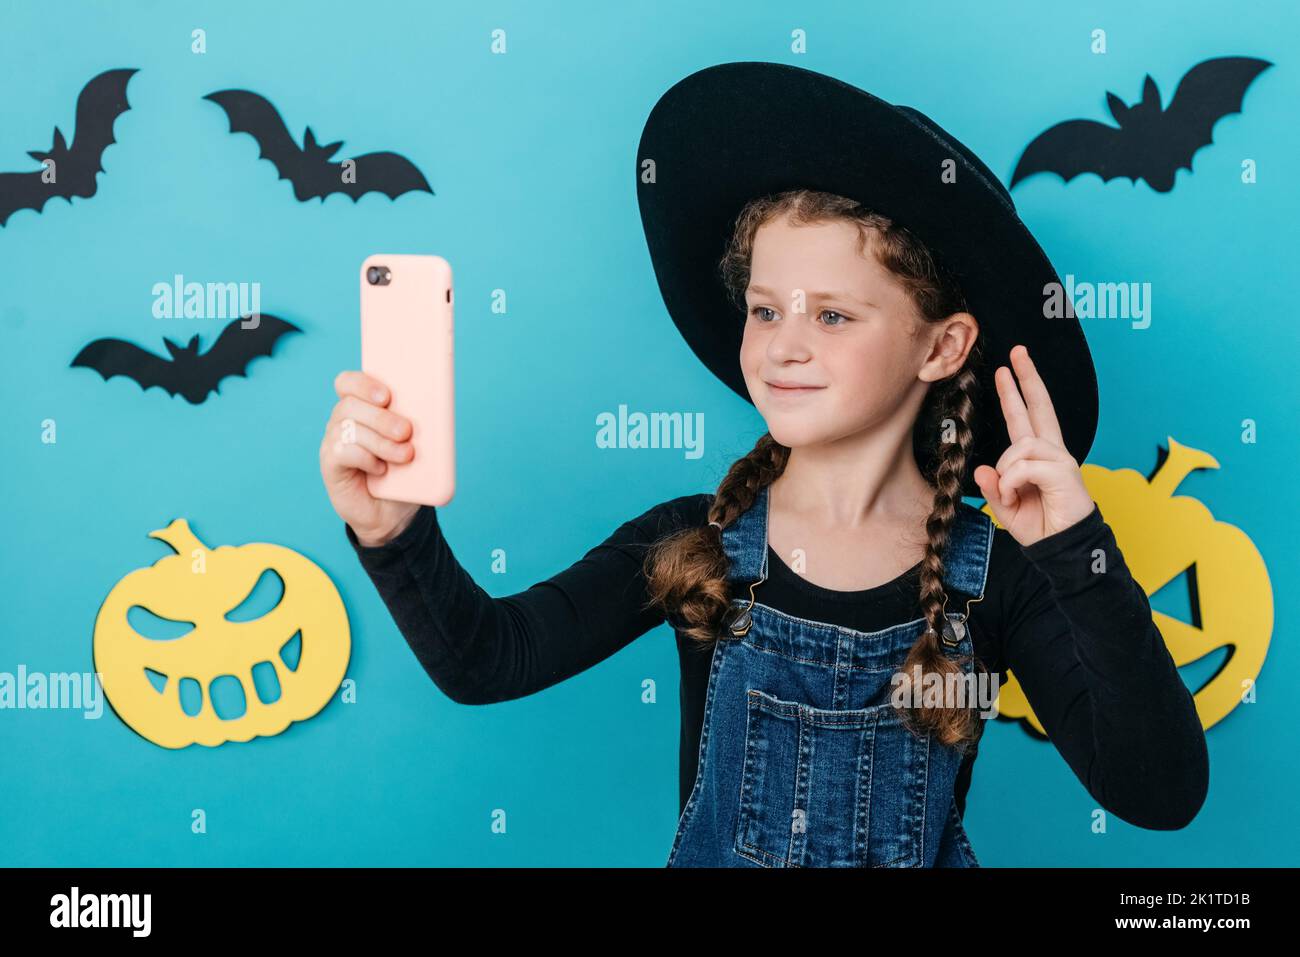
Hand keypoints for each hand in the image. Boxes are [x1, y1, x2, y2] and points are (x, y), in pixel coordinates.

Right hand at [319, 370, 420, 547]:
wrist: (394, 512)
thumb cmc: (405, 472)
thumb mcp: (416, 444)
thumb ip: (417, 423)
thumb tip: (431, 409)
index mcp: (361, 407)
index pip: (348, 383)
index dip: (363, 383)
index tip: (387, 396)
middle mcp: (342, 421)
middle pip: (350, 404)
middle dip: (382, 417)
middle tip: (407, 432)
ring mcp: (333, 442)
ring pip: (349, 428)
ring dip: (381, 441)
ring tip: (405, 455)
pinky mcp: (330, 464)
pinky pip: (343, 451)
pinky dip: (366, 459)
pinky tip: (380, 470)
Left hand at [972, 345, 1094, 546]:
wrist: (1063, 550)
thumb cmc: (1040, 526)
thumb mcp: (1006, 507)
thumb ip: (993, 487)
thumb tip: (982, 469)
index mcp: (1038, 456)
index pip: (1027, 416)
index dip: (1017, 392)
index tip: (1007, 368)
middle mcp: (1052, 452)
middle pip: (1040, 407)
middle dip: (1027, 378)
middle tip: (1017, 352)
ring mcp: (1061, 460)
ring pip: (1021, 445)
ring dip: (1006, 470)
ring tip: (1008, 494)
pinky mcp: (1065, 472)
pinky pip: (1025, 465)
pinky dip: (1012, 481)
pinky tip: (1014, 495)